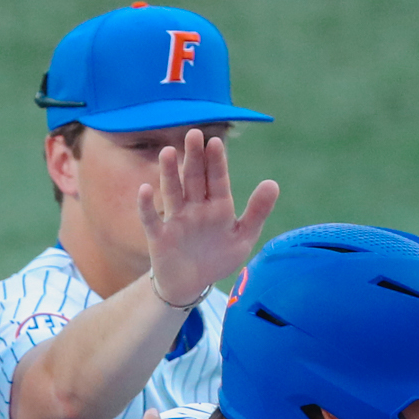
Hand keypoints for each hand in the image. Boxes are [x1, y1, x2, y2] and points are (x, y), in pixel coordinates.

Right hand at [138, 128, 278, 306]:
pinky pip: (151, 219)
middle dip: (194, 157)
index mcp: (218, 206)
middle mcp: (195, 208)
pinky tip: (145, 189)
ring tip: (168, 152)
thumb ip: (257, 212)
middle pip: (194, 179)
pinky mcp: (159, 236)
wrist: (191, 284)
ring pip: (173, 192)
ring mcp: (176, 220)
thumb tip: (273, 183)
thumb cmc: (218, 258)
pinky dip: (147, 205)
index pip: (217, 180)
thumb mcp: (243, 237)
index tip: (215, 142)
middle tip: (194, 133)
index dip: (216, 162)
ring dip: (169, 173)